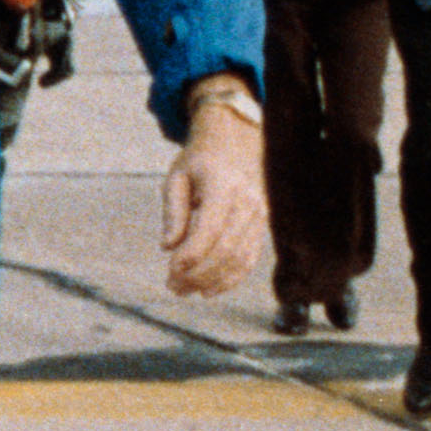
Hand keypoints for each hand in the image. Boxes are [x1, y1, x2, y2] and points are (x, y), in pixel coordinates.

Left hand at [160, 109, 267, 298]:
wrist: (237, 141)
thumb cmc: (200, 160)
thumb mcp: (177, 177)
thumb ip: (173, 212)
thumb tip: (167, 247)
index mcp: (224, 187)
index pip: (210, 229)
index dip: (191, 254)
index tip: (170, 270)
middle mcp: (248, 202)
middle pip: (226, 249)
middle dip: (198, 274)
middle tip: (173, 287)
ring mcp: (260, 215)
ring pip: (241, 258)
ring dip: (212, 280)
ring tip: (185, 290)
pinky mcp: (262, 225)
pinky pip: (251, 257)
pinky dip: (231, 277)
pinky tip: (209, 289)